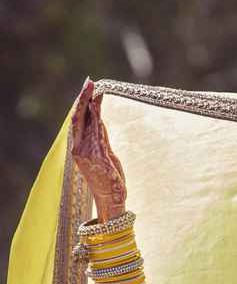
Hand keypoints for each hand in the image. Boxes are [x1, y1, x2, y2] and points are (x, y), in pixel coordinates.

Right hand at [71, 79, 127, 221]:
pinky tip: (99, 106)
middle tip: (89, 83)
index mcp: (79, 151)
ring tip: (96, 90)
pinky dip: (98, 118)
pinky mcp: (97, 156)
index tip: (87, 90)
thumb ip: (101, 140)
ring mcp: (87, 153)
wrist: (111, 201)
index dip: (82, 106)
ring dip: (92, 105)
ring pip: (88, 123)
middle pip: (79, 119)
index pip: (78, 123)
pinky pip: (97, 133)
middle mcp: (80, 150)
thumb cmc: (110, 182)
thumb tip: (99, 120)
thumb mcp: (106, 157)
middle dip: (84, 100)